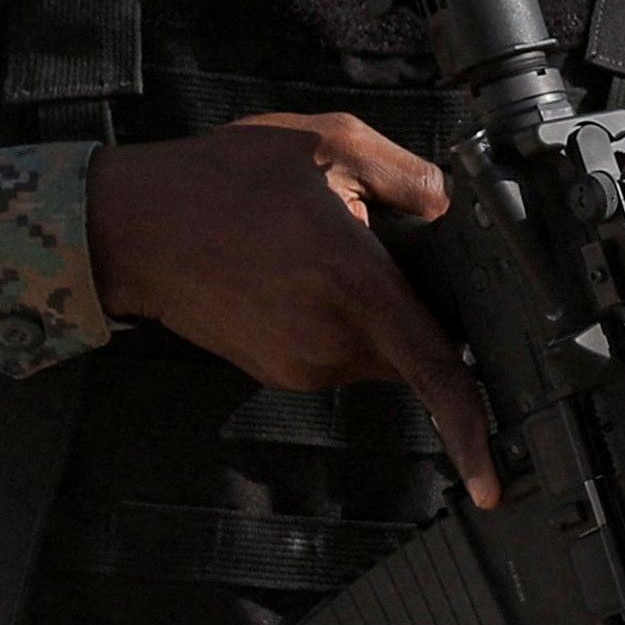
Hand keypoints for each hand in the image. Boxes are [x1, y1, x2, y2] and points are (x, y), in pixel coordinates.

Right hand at [84, 111, 499, 502]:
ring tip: (313, 250)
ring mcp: (300, 364)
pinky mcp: (276, 371)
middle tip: (372, 245)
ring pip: (373, 350)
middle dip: (412, 308)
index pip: (437, 373)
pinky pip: (334, 351)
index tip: (491, 482)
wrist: (133, 226)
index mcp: (356, 288)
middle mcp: (331, 340)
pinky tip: (294, 272)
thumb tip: (451, 209)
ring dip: (367, 311)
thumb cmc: (221, 180)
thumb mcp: (331, 141)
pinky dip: (333, 318)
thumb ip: (411, 177)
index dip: (473, 429)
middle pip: (412, 349)